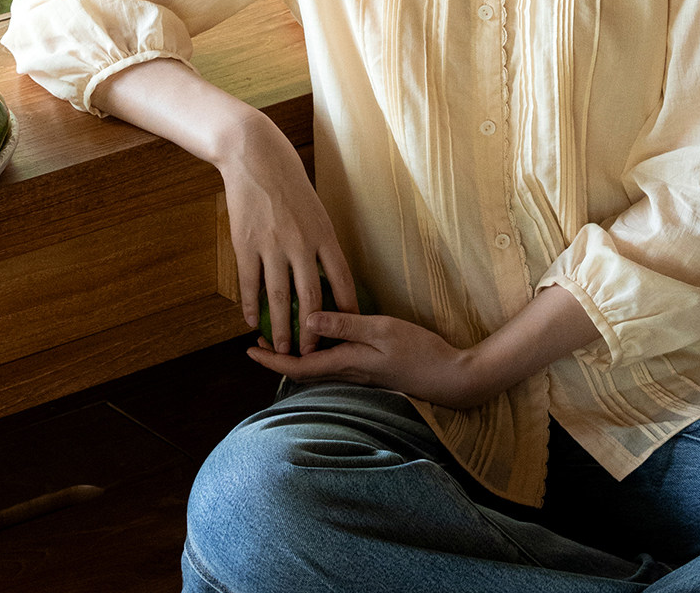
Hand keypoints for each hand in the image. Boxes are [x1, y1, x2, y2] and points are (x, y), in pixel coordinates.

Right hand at [216, 110, 359, 355]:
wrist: (255, 156)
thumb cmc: (289, 181)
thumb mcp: (316, 209)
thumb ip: (320, 242)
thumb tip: (328, 274)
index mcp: (323, 233)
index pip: (342, 280)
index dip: (346, 309)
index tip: (348, 330)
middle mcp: (301, 243)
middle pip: (310, 299)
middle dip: (312, 332)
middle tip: (312, 355)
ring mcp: (272, 245)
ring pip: (278, 299)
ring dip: (281, 329)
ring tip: (283, 350)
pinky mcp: (245, 245)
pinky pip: (250, 284)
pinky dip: (250, 307)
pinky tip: (251, 321)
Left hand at [247, 310, 490, 408]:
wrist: (449, 377)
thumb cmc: (418, 352)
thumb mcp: (380, 330)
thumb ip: (345, 325)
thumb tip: (307, 321)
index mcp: (345, 363)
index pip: (298, 366)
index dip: (271, 359)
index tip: (250, 349)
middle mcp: (347, 373)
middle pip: (303, 369)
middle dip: (278, 357)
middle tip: (260, 338)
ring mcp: (360, 374)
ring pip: (318, 367)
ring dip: (297, 353)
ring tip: (283, 333)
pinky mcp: (371, 371)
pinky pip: (334, 363)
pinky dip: (319, 351)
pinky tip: (322, 335)